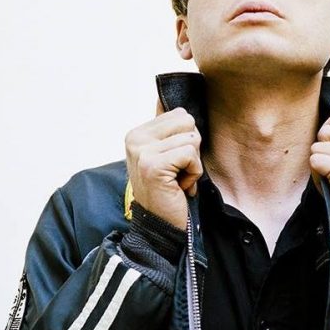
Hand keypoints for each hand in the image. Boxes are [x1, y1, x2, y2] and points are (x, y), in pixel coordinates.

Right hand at [123, 100, 202, 229]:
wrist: (160, 226)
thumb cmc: (169, 191)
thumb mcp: (166, 155)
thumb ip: (169, 131)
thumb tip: (176, 103)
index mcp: (137, 133)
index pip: (180, 114)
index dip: (186, 140)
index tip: (174, 163)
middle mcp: (135, 139)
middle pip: (188, 122)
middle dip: (192, 149)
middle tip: (177, 172)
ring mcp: (142, 152)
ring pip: (192, 139)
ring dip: (193, 164)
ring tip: (177, 180)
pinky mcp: (153, 165)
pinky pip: (190, 155)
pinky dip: (193, 174)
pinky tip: (180, 187)